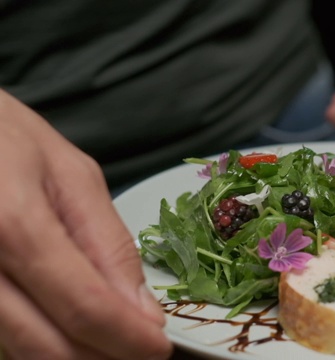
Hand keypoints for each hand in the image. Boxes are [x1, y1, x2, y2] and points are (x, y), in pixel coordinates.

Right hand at [0, 90, 171, 358]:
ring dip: (76, 355)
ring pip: (20, 350)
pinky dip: (43, 341)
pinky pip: (2, 334)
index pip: (84, 307)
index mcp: (13, 225)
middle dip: (105, 357)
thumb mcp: (73, 175)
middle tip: (140, 350)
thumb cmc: (7, 137)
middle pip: (47, 345)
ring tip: (114, 340)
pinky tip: (73, 328)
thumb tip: (142, 310)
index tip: (159, 348)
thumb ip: (108, 243)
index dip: (128, 338)